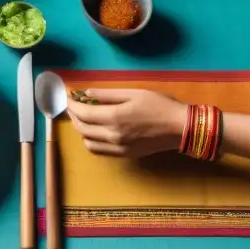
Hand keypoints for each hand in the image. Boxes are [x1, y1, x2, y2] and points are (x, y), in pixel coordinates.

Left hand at [68, 89, 186, 157]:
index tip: (68, 95)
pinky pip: (99, 151)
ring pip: (87, 142)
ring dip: (81, 129)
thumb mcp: (132, 93)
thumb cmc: (159, 105)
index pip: (83, 113)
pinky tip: (94, 130)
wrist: (180, 127)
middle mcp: (113, 136)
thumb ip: (107, 95)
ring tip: (83, 116)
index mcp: (115, 118)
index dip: (71, 104)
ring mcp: (118, 148)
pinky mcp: (124, 155)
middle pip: (82, 128)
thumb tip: (85, 94)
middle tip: (73, 103)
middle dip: (73, 115)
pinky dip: (91, 140)